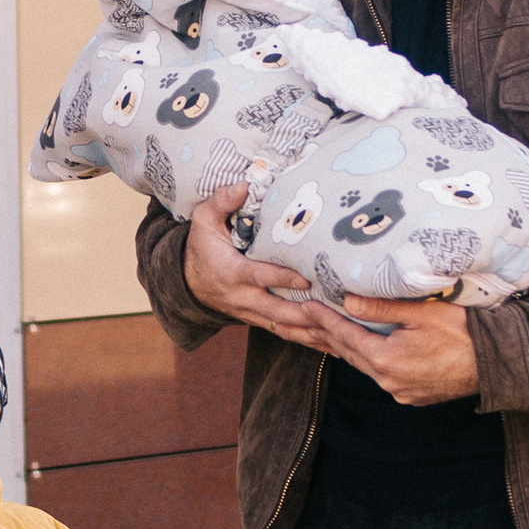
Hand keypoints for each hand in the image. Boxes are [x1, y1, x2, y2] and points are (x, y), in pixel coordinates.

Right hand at [179, 185, 322, 344]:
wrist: (187, 281)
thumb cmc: (202, 246)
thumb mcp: (203, 220)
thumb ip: (222, 202)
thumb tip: (245, 185)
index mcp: (231, 272)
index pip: (260, 276)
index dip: (283, 278)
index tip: (307, 279)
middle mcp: (242, 298)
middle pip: (277, 311)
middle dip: (305, 315)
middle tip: (333, 313)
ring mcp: (251, 313)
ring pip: (283, 327)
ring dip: (311, 333)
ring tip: (340, 334)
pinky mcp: (259, 320)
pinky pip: (285, 333)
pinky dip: (308, 339)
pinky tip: (333, 343)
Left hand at [291, 289, 479, 404]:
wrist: (497, 364)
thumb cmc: (463, 332)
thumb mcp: (421, 312)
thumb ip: (382, 307)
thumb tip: (348, 300)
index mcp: (385, 360)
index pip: (345, 335)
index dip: (325, 319)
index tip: (308, 306)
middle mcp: (389, 382)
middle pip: (351, 354)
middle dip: (330, 335)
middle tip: (311, 318)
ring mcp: (401, 393)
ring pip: (366, 368)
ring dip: (350, 350)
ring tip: (333, 333)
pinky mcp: (414, 397)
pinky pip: (383, 378)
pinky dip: (371, 362)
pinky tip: (368, 352)